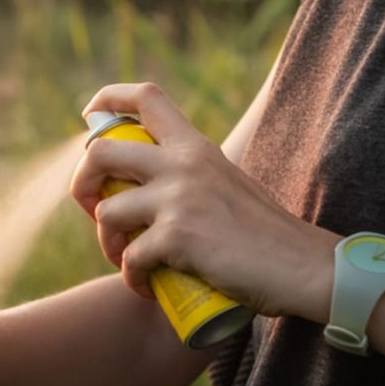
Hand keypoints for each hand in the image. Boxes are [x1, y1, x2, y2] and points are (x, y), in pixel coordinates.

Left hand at [71, 82, 338, 320]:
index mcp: (197, 146)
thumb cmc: (266, 236)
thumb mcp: (227, 185)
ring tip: (126, 260)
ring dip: (107, 243)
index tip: (89, 119)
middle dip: (81, 183)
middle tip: (94, 210)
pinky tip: (146, 287)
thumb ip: (193, 178)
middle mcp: (184, 163)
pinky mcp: (178, 237)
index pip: (145, 97)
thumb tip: (151, 192)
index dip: (106, 101)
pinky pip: (130, 258)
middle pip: (100, 151)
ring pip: (106, 211)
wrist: (303, 267)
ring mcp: (179, 199)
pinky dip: (131, 278)